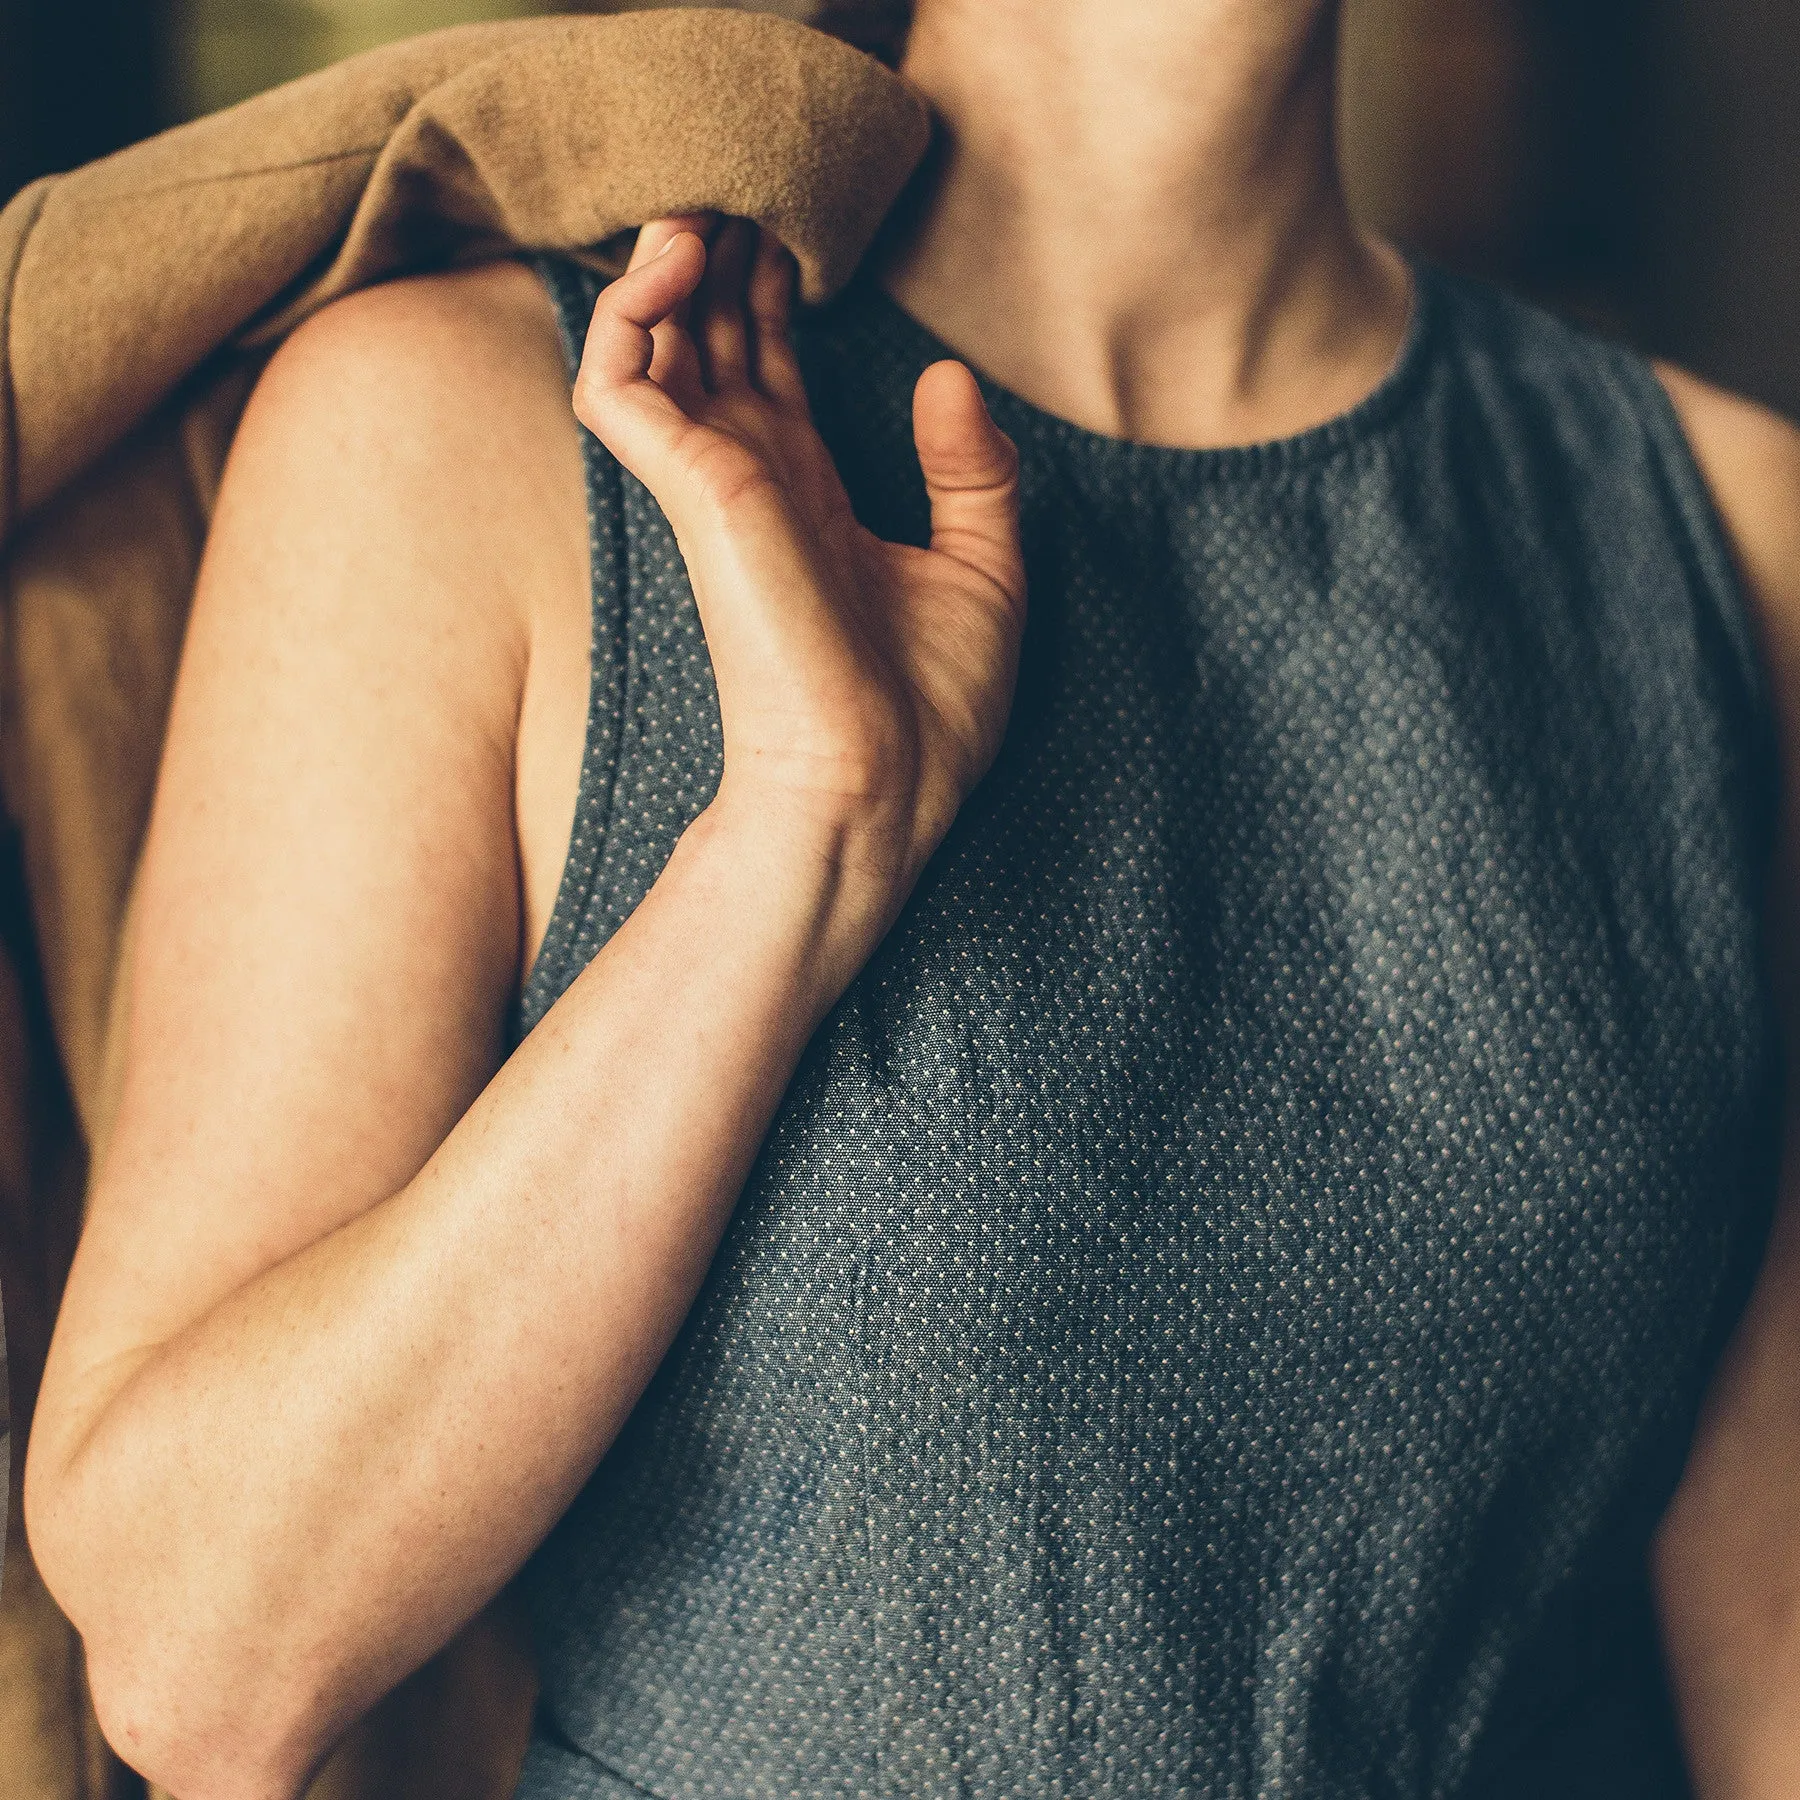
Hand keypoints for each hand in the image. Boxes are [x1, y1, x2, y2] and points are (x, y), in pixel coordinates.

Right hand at [573, 213, 1024, 931]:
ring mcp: (715, 488)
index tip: (789, 233)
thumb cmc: (928, 714)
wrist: (884, 790)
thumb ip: (973, 473)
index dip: (769, 297)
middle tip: (737, 181)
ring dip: (663, 264)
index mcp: (811, 500)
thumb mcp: (986, 575)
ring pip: (650, 346)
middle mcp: (753, 484)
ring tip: (699, 199)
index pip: (768, 373)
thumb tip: (951, 376)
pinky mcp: (694, 494)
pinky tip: (676, 255)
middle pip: (708, 340)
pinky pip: (621, 383)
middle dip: (715, 258)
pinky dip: (631, 313)